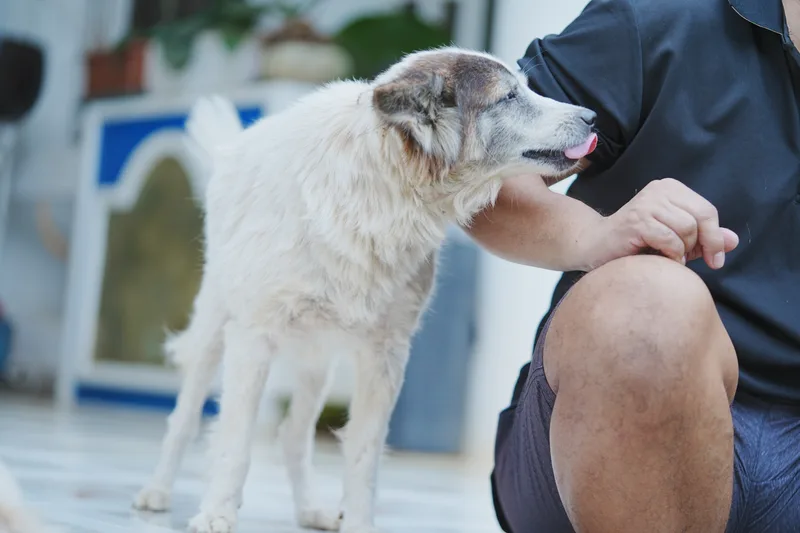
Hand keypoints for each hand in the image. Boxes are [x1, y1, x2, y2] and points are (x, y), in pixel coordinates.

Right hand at [583, 178, 738, 270]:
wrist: (594, 247)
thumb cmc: (635, 245)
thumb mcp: (676, 240)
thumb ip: (704, 238)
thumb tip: (733, 240)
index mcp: (670, 189)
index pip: (708, 210)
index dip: (715, 237)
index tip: (715, 260)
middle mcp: (659, 190)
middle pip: (702, 216)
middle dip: (704, 244)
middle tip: (691, 261)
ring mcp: (646, 204)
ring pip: (687, 229)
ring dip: (682, 251)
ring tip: (668, 258)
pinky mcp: (635, 221)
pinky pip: (670, 240)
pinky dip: (670, 255)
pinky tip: (659, 260)